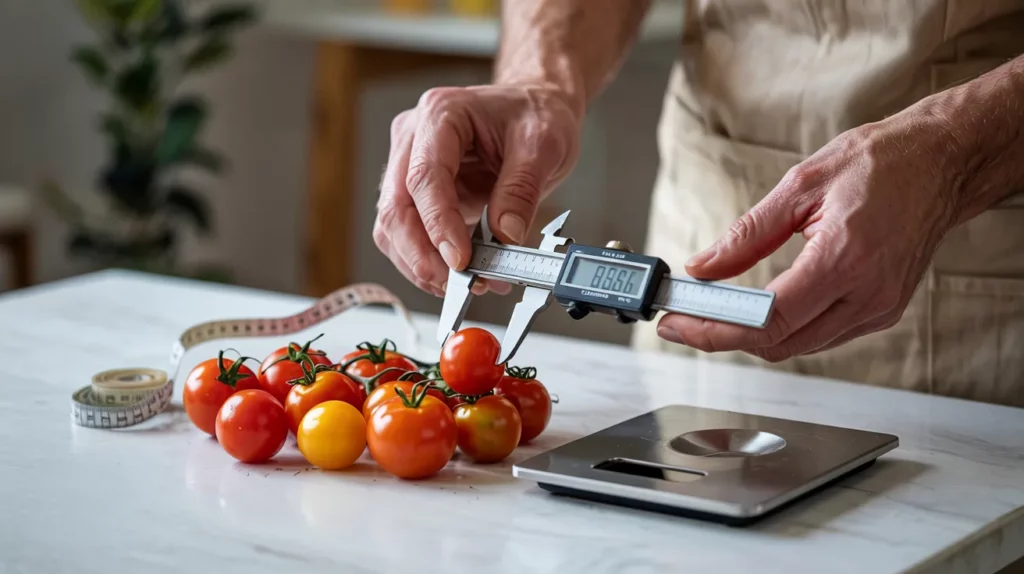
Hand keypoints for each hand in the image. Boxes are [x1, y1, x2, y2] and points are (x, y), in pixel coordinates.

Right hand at [374, 83, 580, 296]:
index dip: (438, 224)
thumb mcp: (543, 145)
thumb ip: (521, 190)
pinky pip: (408, 234)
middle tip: (459, 283)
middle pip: (396, 208)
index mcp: (441, 114)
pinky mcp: (416, 193)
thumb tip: (505, 236)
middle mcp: (413, 139)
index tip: (460, 259)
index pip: (424, 177)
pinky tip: (460, 274)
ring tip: (467, 283)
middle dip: (422, 255)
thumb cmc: (534, 114)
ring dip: (422, 264)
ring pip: (393, 227)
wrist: (534, 108)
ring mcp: (408, 166)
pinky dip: (429, 260)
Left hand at [656, 116, 960, 361]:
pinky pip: (822, 336)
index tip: (676, 324)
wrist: (942, 162)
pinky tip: (759, 310)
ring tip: (713, 312)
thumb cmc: (881, 163)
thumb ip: (747, 234)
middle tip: (684, 318)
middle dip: (723, 336)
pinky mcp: (883, 311)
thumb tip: (703, 266)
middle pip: (779, 343)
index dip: (714, 329)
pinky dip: (785, 329)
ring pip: (799, 346)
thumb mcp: (801, 185)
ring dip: (752, 336)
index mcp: (844, 259)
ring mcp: (879, 308)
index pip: (767, 319)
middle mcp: (867, 294)